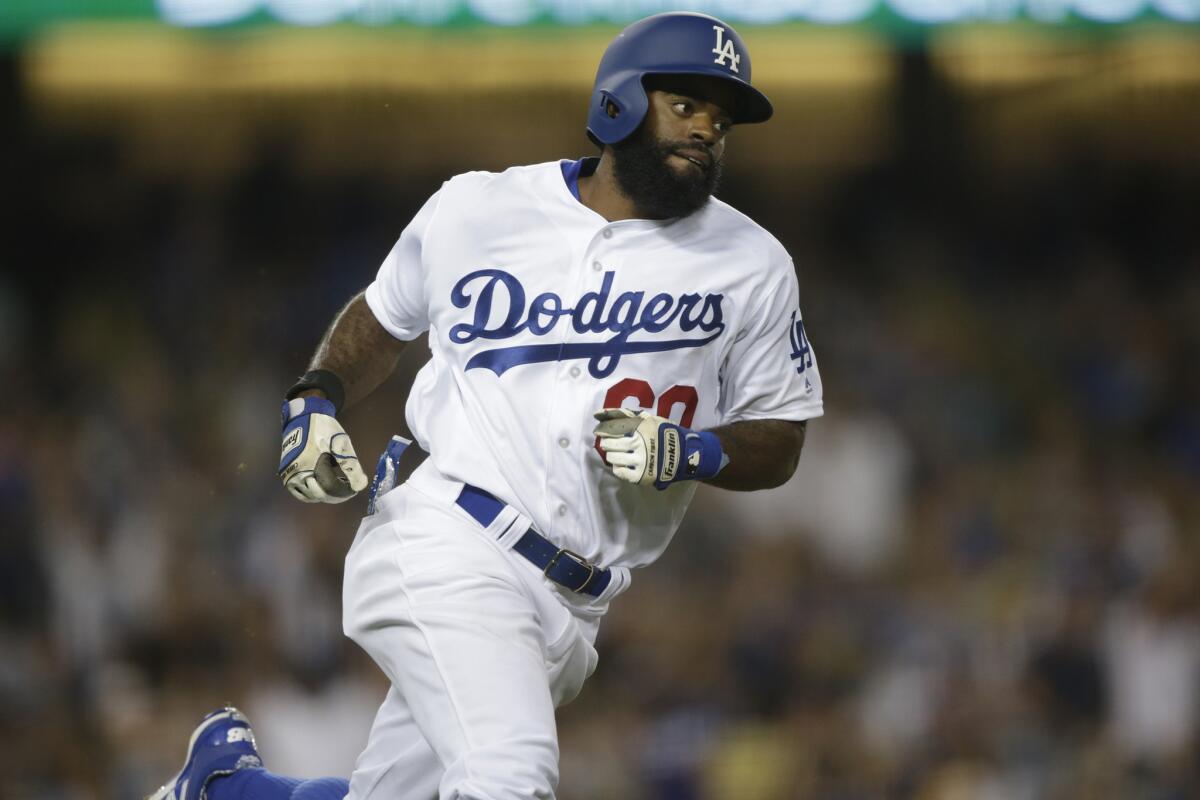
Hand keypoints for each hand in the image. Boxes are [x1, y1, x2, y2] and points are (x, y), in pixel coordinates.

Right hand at [279, 397, 367, 502]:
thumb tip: (361, 485)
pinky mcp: (285, 473)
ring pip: (309, 496)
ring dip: (324, 495)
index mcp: (310, 464)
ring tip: (336, 488)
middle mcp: (296, 473)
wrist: (303, 417)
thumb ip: (350, 465)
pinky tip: (322, 488)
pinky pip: (299, 492)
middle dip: (336, 495)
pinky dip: (311, 494)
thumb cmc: (323, 428)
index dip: (344, 492)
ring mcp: (289, 474)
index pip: (330, 487)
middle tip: (347, 489)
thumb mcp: (340, 443)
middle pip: (320, 494)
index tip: (354, 489)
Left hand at [592, 408, 727, 489]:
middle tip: (609, 443)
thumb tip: (598, 414)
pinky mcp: (641, 476)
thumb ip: (626, 415)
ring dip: (611, 455)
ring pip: (612, 458)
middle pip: (609, 444)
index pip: (612, 428)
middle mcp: (639, 444)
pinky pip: (619, 472)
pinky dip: (618, 467)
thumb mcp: (649, 418)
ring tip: (616, 453)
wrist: (684, 454)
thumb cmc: (664, 433)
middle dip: (607, 443)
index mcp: (640, 428)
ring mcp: (640, 461)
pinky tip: (622, 463)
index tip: (600, 431)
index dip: (602, 430)